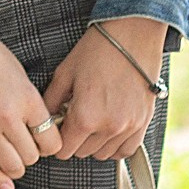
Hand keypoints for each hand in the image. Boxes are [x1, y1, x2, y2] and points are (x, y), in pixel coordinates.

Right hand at [0, 19, 62, 188]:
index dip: (50, 144)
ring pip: (12, 167)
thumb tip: (37, 127)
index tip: (45, 140)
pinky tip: (5, 186)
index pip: (51, 141)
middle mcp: (8, 118)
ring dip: (16, 166)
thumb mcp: (19, 75)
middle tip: (27, 146)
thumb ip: (30, 104)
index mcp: (27, 100)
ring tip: (13, 157)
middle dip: (32, 154)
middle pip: (32, 157)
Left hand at [39, 16, 168, 172]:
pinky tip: (109, 128)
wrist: (133, 34)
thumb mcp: (65, 73)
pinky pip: (126, 150)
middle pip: (82, 153)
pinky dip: (115, 144)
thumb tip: (45, 120)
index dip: (58, 140)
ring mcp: (129, 127)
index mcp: (85, 117)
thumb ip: (51, 102)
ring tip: (93, 120)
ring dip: (95, 143)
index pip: (64, 151)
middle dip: (75, 139)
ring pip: (103, 154)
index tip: (59, 128)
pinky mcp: (143, 122)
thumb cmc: (97, 49)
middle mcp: (108, 127)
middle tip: (75, 118)